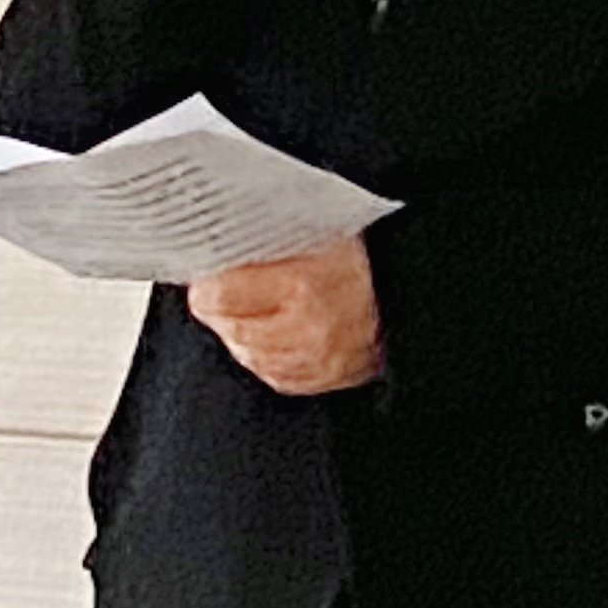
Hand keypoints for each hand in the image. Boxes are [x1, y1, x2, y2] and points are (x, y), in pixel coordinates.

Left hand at [187, 237, 383, 395]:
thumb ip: (260, 238)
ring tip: (256, 305)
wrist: (401, 289)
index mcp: (300, 287)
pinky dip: (265, 351)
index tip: (206, 276)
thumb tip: (207, 238)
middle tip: (228, 287)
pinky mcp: (317, 380)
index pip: (217, 297)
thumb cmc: (351, 253)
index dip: (207, 284)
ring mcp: (314, 361)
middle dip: (223, 307)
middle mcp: (307, 331)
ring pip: (245, 353)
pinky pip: (268, 372)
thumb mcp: (307, 228)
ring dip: (242, 331)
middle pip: (228, 327)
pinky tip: (276, 328)